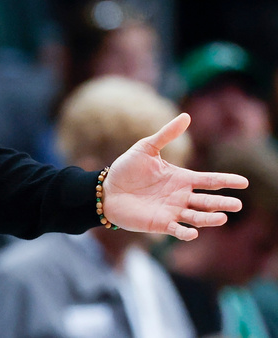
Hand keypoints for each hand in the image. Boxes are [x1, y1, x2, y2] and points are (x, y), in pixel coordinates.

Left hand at [103, 112, 247, 240]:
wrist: (106, 190)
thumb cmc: (126, 169)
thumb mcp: (146, 148)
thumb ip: (166, 134)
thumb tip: (186, 116)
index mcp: (182, 178)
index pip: (209, 180)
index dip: (226, 181)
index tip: (244, 182)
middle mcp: (181, 197)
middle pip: (207, 201)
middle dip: (222, 203)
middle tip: (238, 204)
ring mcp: (172, 211)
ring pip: (197, 217)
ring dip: (209, 219)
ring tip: (222, 218)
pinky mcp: (160, 223)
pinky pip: (177, 230)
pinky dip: (186, 232)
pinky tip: (193, 232)